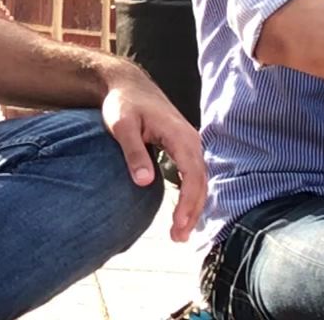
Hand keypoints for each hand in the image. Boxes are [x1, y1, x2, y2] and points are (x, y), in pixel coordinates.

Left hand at [100, 67, 206, 242]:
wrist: (127, 86)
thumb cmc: (123, 103)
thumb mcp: (121, 125)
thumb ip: (133, 152)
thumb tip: (143, 182)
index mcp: (180, 136)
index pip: (192, 174)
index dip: (188, 201)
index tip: (178, 223)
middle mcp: (192, 141)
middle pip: (201, 182)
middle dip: (192, 211)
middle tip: (177, 237)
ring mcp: (190, 145)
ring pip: (199, 181)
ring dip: (193, 207)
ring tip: (179, 233)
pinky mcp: (184, 149)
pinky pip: (193, 176)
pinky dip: (190, 196)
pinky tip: (181, 214)